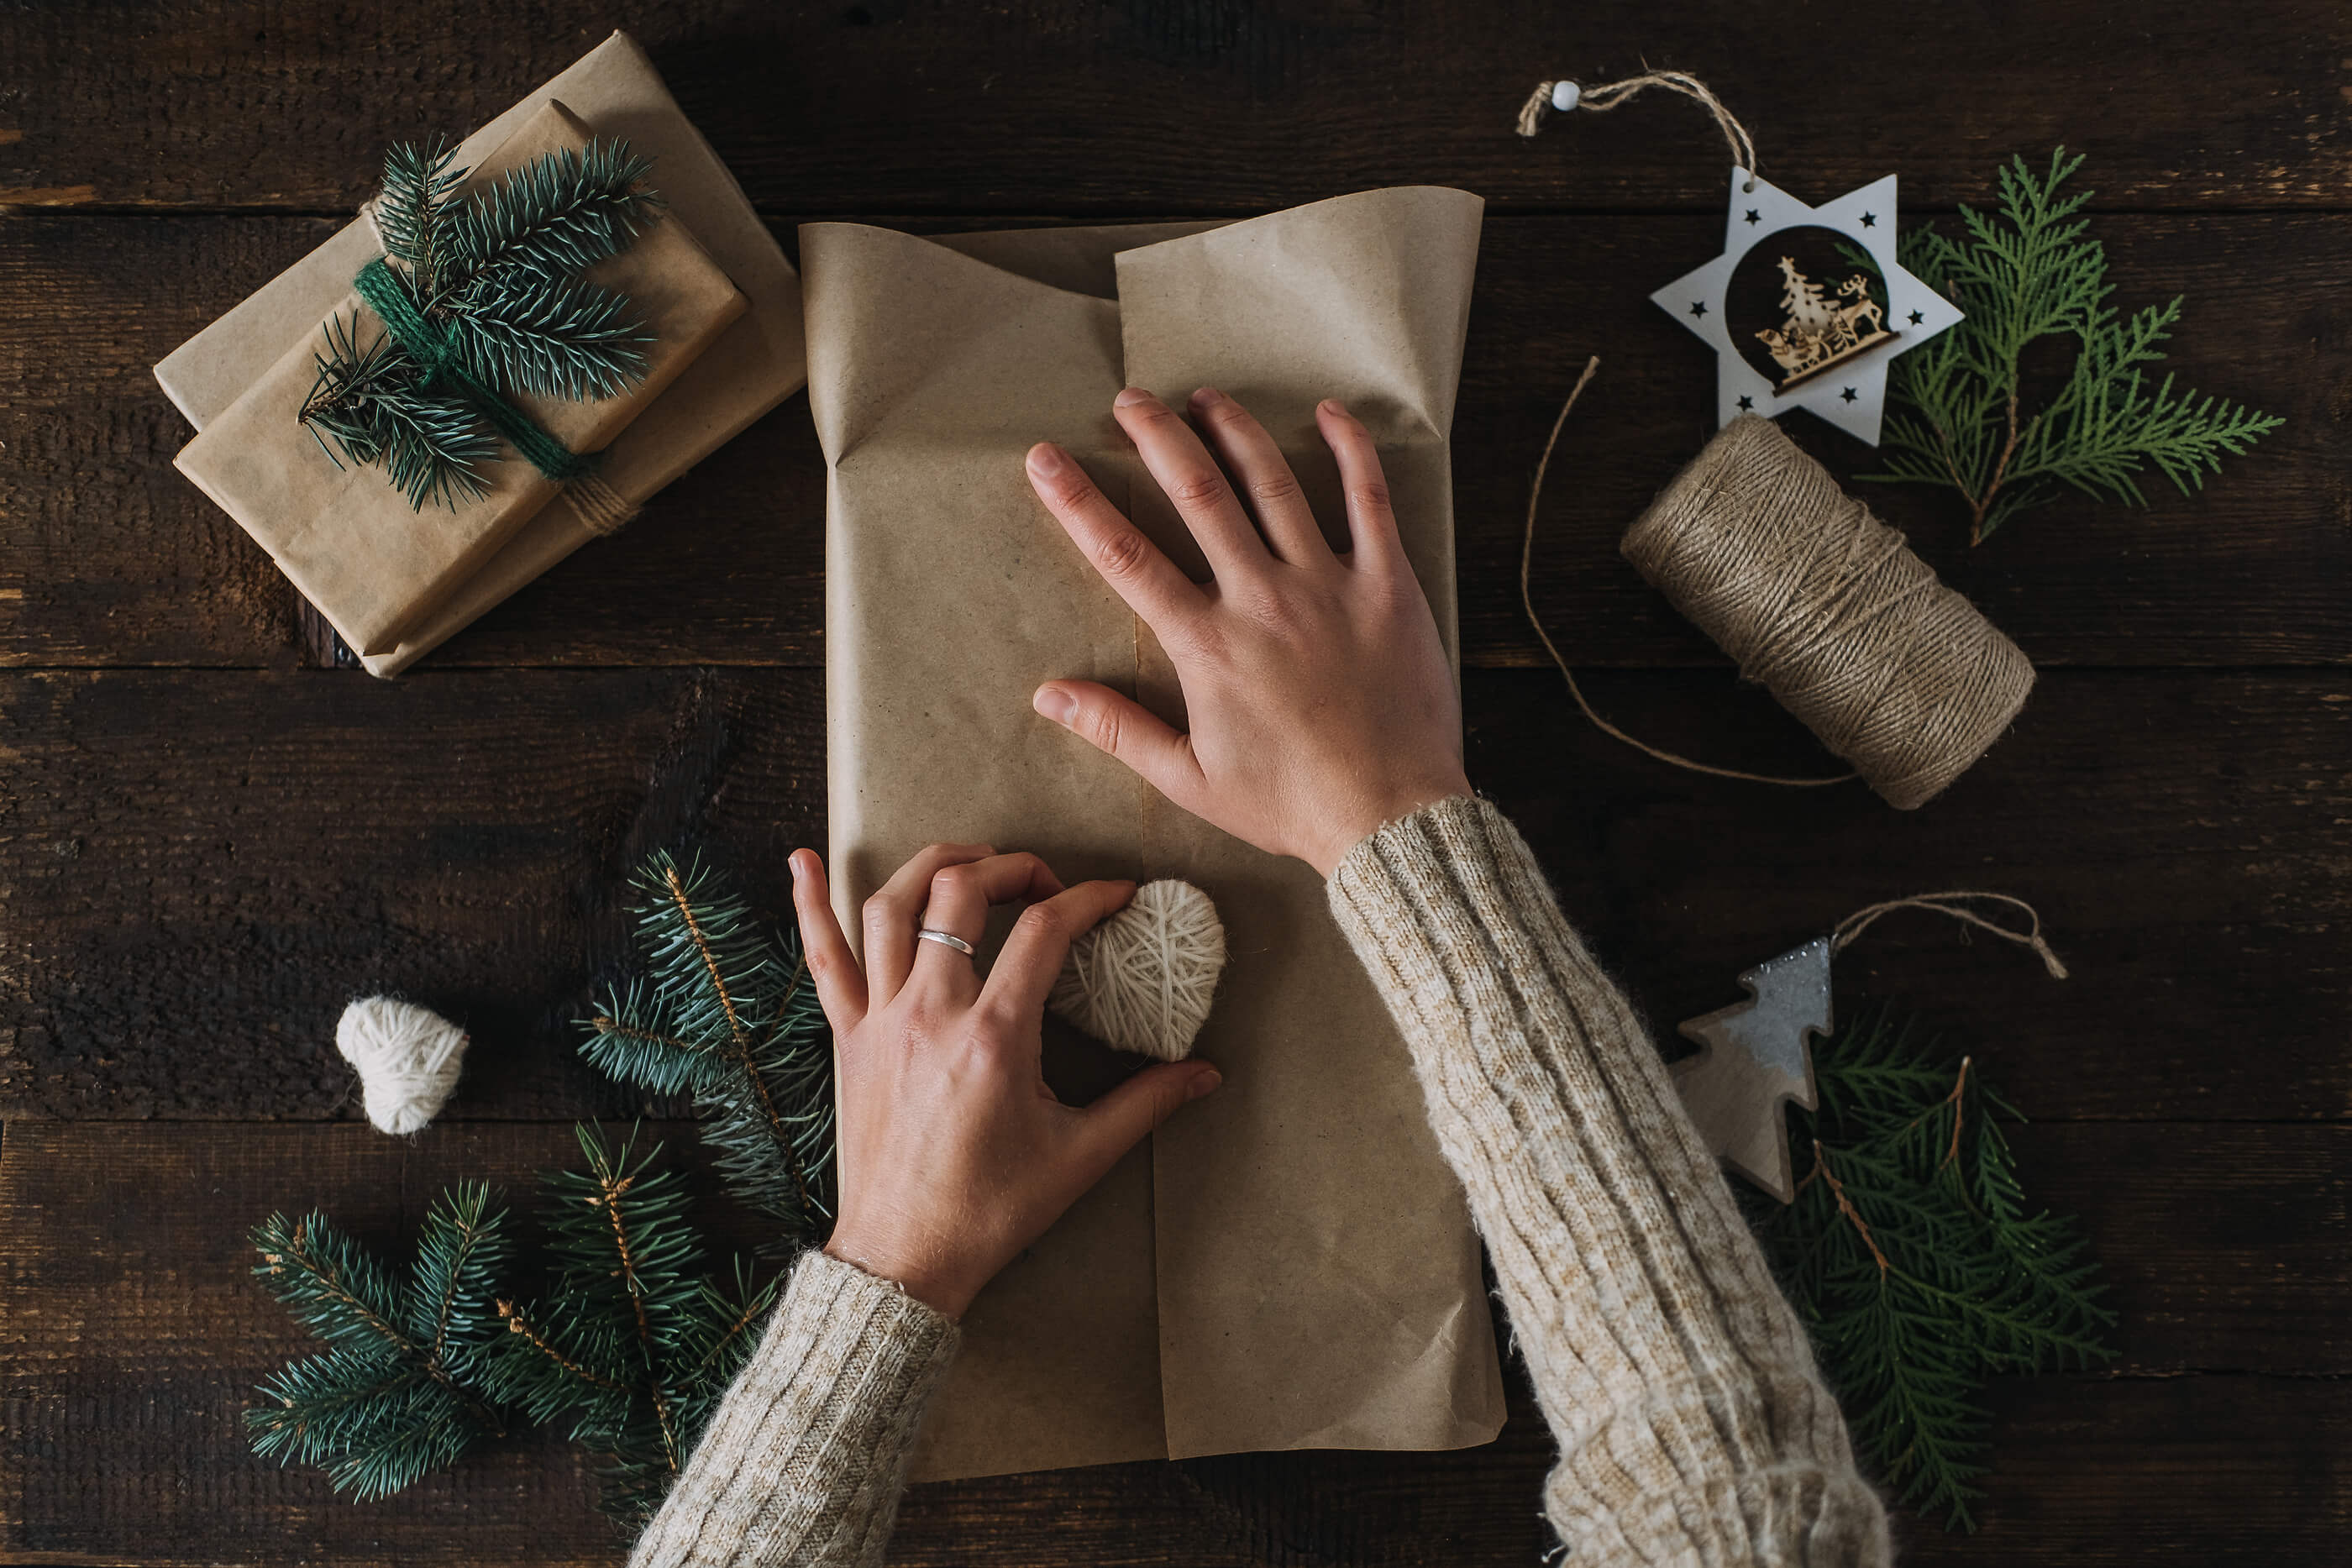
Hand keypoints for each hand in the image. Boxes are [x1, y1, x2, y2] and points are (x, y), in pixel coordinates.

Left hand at [793, 843, 1221, 1316]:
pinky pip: (822, 959)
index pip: (1045, 931)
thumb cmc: (989, 1212)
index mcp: (994, 1038)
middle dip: (1011, 867)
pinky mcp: (849, 1039)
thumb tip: (1206, 1073)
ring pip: (890, 906)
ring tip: (970, 860)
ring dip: (931, 865)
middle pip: (962, 893)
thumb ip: (1146, 1104)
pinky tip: (801, 860)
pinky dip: (809, 904)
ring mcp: (881, 1021)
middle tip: (1046, 882)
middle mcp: (931, 1013)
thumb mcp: (1080, 1156)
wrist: (904, 1258)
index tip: (1116, 896)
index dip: (1089, 898)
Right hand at [1026, 388, 1468, 876]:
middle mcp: (1261, 600)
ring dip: (1235, 431)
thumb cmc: (1289, 804)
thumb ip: (1117, 728)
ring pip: (1273, 484)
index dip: (1077, 502)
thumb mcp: (1189, 778)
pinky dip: (1350, 450)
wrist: (1388, 816)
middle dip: (1158, 437)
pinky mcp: (1386, 586)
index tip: (1045, 458)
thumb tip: (1047, 696)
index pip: (1126, 556)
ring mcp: (1327, 586)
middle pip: (1198, 495)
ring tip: (1206, 397)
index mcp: (1206, 645)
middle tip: (1131, 400)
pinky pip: (1369, 501)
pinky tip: (1328, 415)